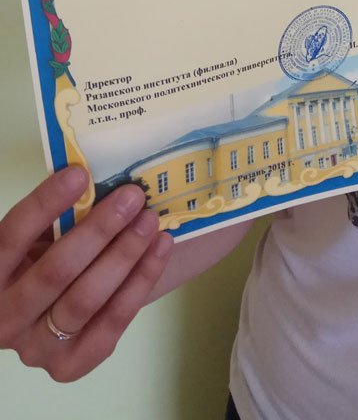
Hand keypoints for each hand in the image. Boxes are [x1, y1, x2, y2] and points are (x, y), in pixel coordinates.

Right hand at [0, 166, 172, 380]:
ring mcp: (35, 349)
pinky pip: (110, 325)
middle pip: (55, 272)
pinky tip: (160, 248)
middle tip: (133, 197)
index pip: (11, 238)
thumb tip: (93, 172)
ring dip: (124, 256)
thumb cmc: (44, 260)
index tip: (79, 174)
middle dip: (99, 230)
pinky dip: (140, 283)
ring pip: (84, 301)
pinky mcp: (68, 366)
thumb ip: (57, 216)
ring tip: (150, 221)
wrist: (46, 316)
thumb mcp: (38, 238)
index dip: (44, 204)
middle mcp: (4, 320)